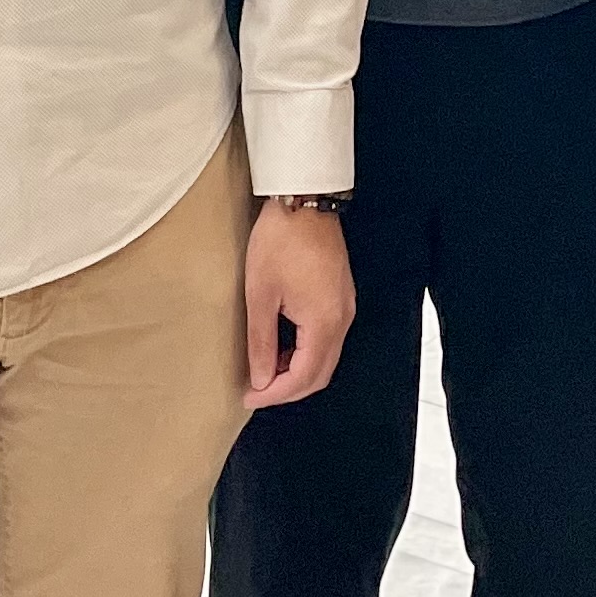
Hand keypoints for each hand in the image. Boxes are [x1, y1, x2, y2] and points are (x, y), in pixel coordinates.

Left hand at [243, 201, 354, 408]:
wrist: (305, 200)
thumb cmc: (279, 242)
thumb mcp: (261, 294)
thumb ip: (262, 342)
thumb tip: (261, 379)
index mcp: (324, 323)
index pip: (304, 377)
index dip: (276, 394)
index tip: (249, 397)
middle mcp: (342, 320)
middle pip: (320, 373)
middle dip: (289, 388)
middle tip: (257, 390)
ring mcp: (346, 307)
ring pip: (326, 357)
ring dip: (298, 370)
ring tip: (265, 368)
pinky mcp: (342, 296)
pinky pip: (329, 338)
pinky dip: (307, 351)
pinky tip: (284, 345)